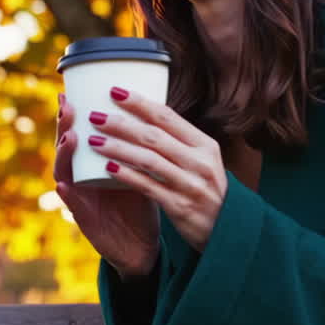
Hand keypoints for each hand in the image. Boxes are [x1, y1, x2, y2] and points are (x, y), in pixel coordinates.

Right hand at [54, 93, 160, 279]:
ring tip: (69, 139)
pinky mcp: (87, 223)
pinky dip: (68, 198)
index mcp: (92, 165)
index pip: (77, 135)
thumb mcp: (139, 169)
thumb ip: (139, 146)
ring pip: (65, 175)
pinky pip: (75, 209)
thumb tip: (152, 107)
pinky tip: (64, 186)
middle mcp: (81, 179)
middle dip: (63, 128)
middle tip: (68, 107)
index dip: (69, 116)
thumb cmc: (139, 203)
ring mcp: (81, 201)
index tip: (68, 93)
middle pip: (66, 150)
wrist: (143, 246)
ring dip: (63, 157)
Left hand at [86, 87, 227, 253]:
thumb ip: (179, 142)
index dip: (140, 102)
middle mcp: (199, 162)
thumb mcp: (202, 162)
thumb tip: (145, 115)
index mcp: (205, 146)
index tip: (114, 91)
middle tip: (95, 116)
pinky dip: (127, 175)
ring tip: (94, 140)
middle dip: (122, 123)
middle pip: (154, 136)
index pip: (168, 116)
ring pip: (149, 160)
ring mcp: (190, 185)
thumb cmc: (206, 191)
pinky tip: (108, 168)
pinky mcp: (180, 207)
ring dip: (119, 148)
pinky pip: (148, 187)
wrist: (229, 232)